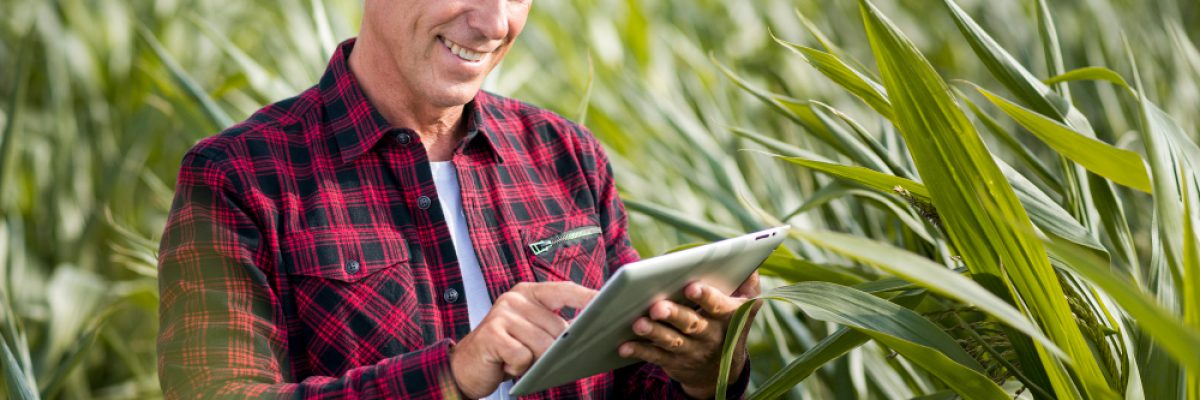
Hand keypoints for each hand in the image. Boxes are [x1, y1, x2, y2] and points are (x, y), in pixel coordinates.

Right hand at [450, 281, 596, 398]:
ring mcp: (501, 314)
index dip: (587, 296)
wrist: (466, 367)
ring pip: (542, 345)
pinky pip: (523, 357)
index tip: (610, 301)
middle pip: (557, 327)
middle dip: (555, 350)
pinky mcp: (491, 334)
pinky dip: (518, 368)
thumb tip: (593, 330)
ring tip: (518, 360)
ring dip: (535, 361)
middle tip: (539, 358)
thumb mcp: (534, 334)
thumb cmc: (507, 350)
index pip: (564, 290)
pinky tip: (506, 365)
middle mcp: (514, 298)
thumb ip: (558, 327)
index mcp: (528, 293)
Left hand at [618, 272, 760, 398]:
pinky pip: (656, 356)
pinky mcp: (675, 362)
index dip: (706, 297)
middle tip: (657, 306)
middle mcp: (712, 335)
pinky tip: (624, 345)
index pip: (719, 305)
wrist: (721, 368)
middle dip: (675, 314)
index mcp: (730, 315)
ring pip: (672, 341)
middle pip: (692, 324)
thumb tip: (747, 258)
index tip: (691, 287)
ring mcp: (693, 351)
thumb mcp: (745, 304)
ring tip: (638, 322)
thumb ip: (747, 281)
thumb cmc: (727, 320)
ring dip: (654, 332)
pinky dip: (639, 350)